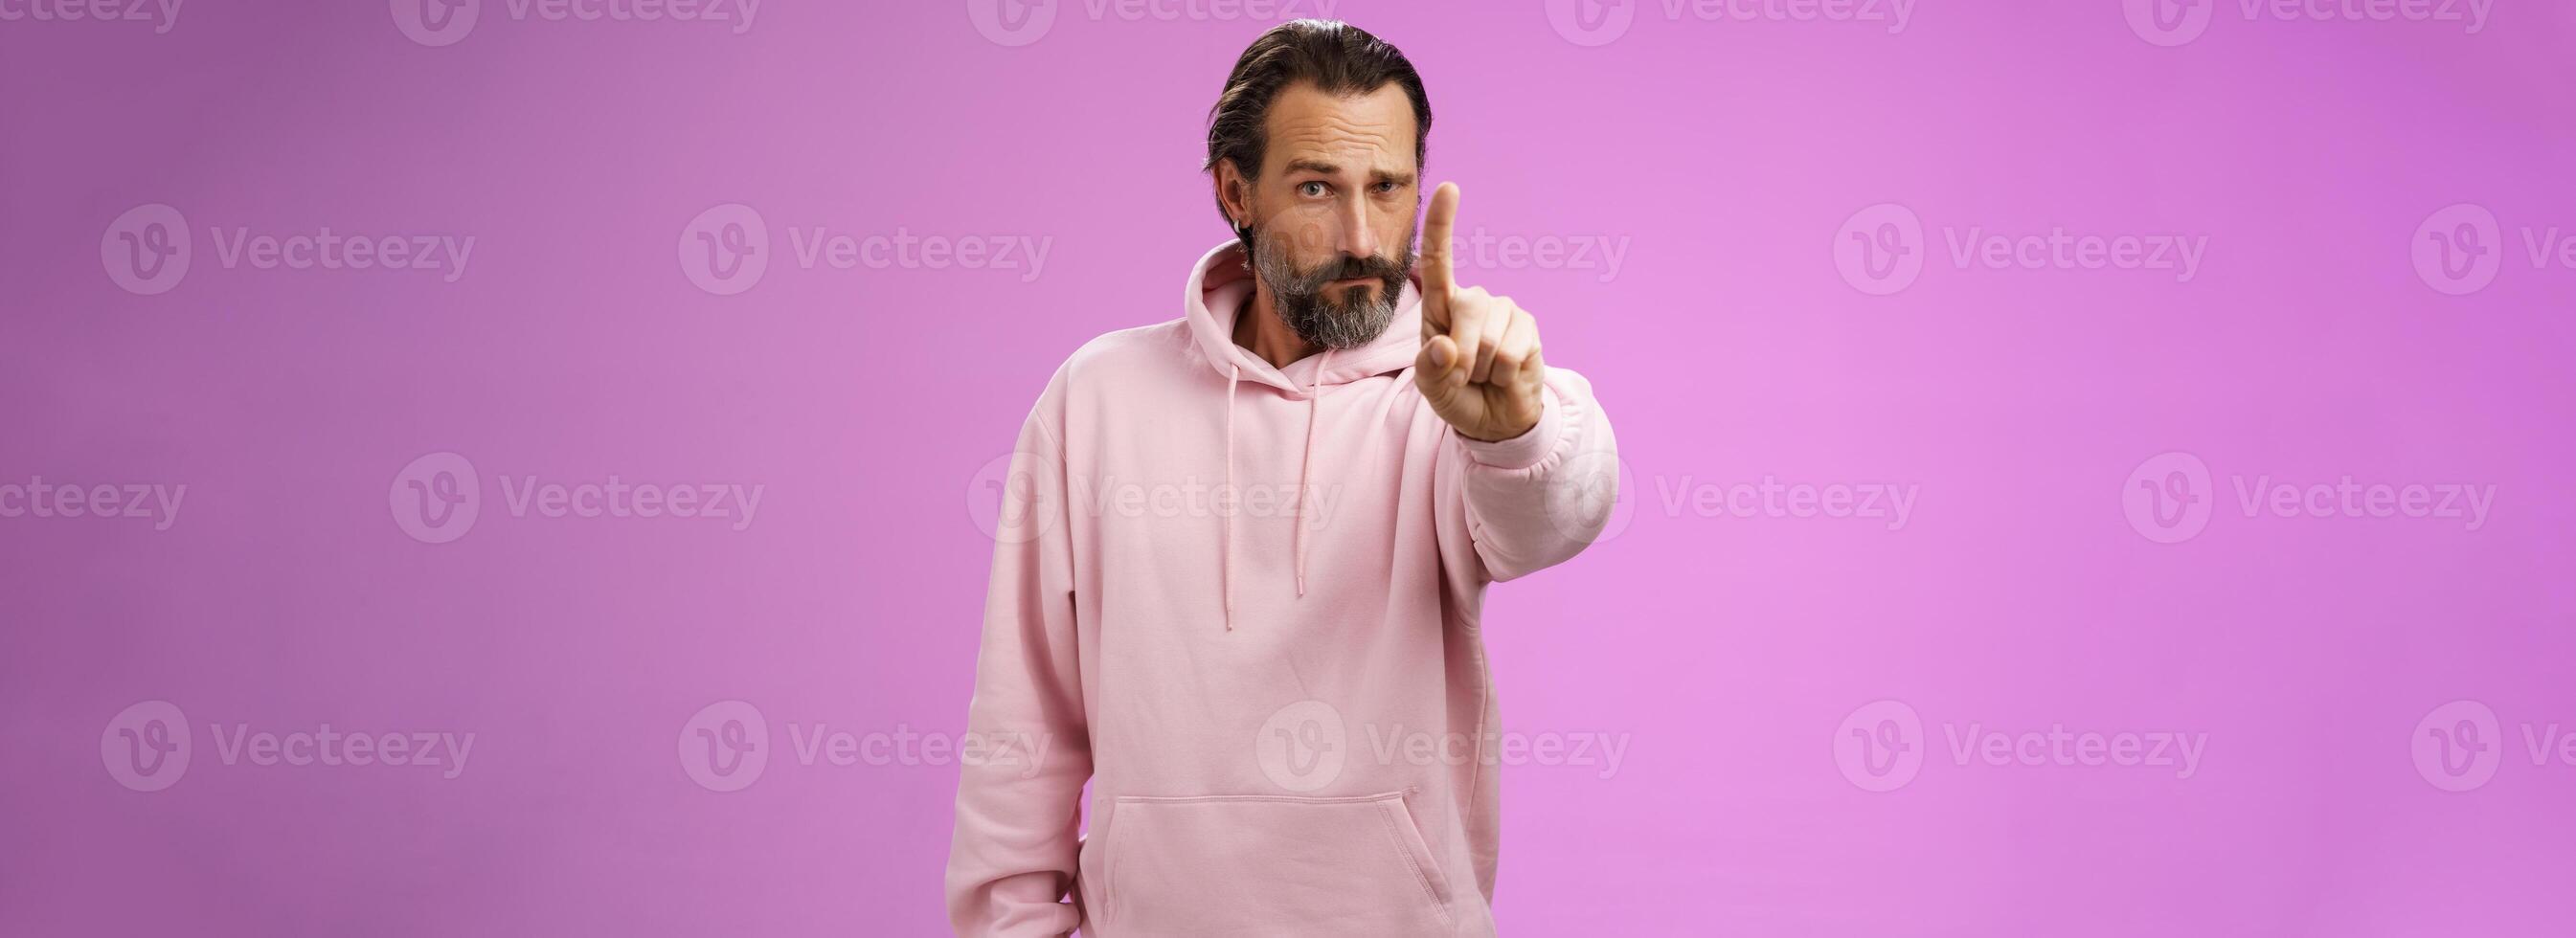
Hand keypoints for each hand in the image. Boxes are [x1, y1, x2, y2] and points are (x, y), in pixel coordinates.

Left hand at [1414, 182, 1544, 441]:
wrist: (1494, 419)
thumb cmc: (1456, 394)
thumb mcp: (1432, 388)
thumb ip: (1431, 369)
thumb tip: (1446, 346)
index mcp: (1442, 306)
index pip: (1439, 260)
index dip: (1443, 224)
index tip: (1450, 188)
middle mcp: (1474, 301)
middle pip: (1466, 308)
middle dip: (1462, 354)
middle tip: (1465, 375)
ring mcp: (1504, 312)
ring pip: (1489, 338)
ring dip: (1483, 369)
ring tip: (1485, 375)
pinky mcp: (1528, 328)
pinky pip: (1511, 353)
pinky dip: (1504, 375)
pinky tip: (1504, 376)